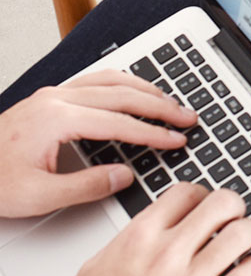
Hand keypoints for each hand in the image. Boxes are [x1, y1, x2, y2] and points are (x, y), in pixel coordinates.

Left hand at [0, 69, 196, 217]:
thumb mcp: (38, 196)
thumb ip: (86, 186)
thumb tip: (124, 176)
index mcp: (55, 120)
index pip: (119, 123)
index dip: (153, 133)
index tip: (176, 140)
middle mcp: (56, 100)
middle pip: (122, 94)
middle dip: (160, 106)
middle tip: (187, 117)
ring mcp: (53, 95)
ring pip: (111, 80)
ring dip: (145, 89)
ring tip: (170, 102)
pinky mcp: (50, 98)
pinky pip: (96, 79)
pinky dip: (124, 84)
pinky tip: (135, 91)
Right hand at [53, 184, 250, 275]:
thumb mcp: (95, 271)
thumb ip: (130, 243)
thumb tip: (153, 228)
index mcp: (137, 238)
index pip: (186, 192)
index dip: (202, 196)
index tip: (205, 205)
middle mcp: (166, 255)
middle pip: (222, 203)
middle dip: (233, 208)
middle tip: (232, 218)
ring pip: (242, 234)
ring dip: (247, 235)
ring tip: (241, 244)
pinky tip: (242, 274)